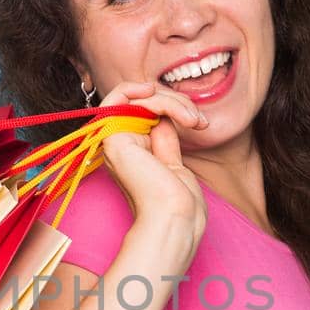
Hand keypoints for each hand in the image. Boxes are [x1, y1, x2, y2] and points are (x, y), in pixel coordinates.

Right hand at [93, 81, 208, 250]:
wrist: (175, 217)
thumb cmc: (179, 201)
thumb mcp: (173, 161)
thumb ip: (164, 137)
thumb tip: (166, 115)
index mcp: (133, 154)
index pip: (147, 113)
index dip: (173, 107)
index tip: (197, 120)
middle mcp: (120, 146)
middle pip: (143, 102)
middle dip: (176, 101)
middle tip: (198, 120)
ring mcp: (114, 141)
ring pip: (136, 97)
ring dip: (170, 100)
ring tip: (192, 119)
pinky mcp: (112, 136)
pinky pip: (122, 96)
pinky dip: (146, 93)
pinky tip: (160, 96)